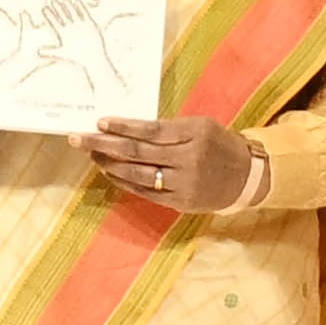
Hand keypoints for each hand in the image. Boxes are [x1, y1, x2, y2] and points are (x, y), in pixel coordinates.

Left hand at [77, 114, 267, 210]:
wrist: (246, 176)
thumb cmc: (218, 145)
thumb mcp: (199, 126)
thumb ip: (169, 129)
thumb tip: (126, 128)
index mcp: (194, 134)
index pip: (151, 130)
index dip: (123, 126)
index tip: (100, 122)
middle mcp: (188, 159)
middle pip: (138, 152)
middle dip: (104, 145)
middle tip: (79, 139)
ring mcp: (184, 183)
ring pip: (138, 174)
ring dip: (110, 165)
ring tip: (93, 155)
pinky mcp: (180, 202)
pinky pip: (146, 192)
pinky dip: (125, 182)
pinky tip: (110, 172)